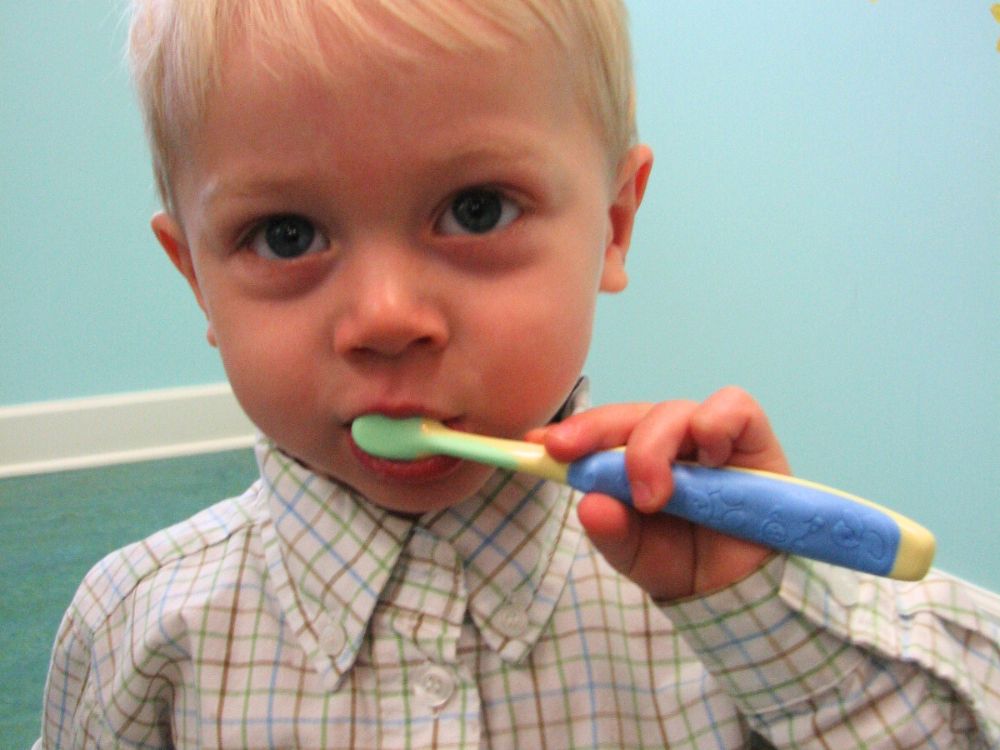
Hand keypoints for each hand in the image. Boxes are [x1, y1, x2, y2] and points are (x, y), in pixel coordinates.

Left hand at [527, 386, 790, 600]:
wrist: (743, 593)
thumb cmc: (684, 562)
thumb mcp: (637, 556)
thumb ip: (612, 533)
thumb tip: (588, 506)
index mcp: (633, 460)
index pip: (599, 433)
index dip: (571, 433)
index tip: (539, 445)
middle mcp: (669, 441)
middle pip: (630, 416)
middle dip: (600, 436)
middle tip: (583, 468)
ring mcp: (709, 436)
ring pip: (672, 410)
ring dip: (652, 448)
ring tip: (653, 498)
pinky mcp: (752, 437)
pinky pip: (733, 408)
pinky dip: (714, 425)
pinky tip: (709, 460)